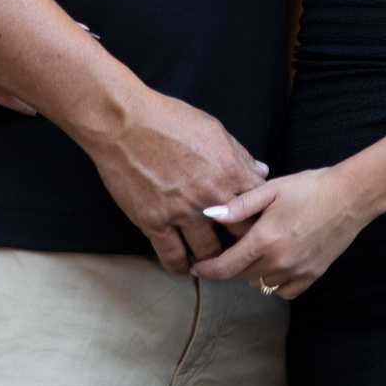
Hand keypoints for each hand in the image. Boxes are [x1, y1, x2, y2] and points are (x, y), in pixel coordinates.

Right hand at [82, 87, 269, 273]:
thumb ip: (239, 155)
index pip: (260, 205)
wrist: (124, 123)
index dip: (261, 216)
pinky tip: (184, 266)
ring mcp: (183, 212)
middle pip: (240, 234)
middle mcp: (211, 196)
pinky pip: (173, 257)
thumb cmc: (168, 119)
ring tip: (212, 261)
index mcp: (230, 171)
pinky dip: (181, 266)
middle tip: (241, 248)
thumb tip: (260, 172)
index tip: (257, 223)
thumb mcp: (213, 129)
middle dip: (243, 242)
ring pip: (209, 252)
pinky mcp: (155, 223)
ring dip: (213, 259)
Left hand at [192, 165, 376, 298]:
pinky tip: (277, 263)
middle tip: (229, 250)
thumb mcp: (271, 189)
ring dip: (253, 272)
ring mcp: (296, 271)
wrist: (350, 196)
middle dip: (230, 266)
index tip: (196, 269)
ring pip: (261, 283)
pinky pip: (284, 290)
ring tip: (257, 251)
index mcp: (264, 240)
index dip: (207, 270)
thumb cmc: (310, 188)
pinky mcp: (312, 275)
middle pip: (241, 276)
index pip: (225, 267)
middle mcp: (278, 261)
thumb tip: (209, 214)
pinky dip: (275, 282)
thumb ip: (239, 206)